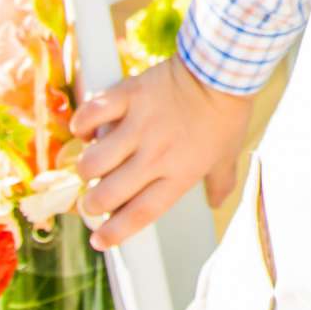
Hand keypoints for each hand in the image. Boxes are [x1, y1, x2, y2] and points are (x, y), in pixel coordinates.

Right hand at [69, 56, 254, 250]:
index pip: (140, 213)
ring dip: (86, 168)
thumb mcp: (228, 154)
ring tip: (90, 166)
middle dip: (91, 205)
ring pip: (93, 161)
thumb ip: (220, 182)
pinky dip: (82, 124)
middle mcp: (156, 155)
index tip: (99, 240)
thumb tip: (217, 202)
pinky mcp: (129, 96)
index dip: (115, 232)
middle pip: (108, 194)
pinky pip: (92, 114)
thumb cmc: (225, 114)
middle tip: (91, 201)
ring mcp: (140, 125)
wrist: (221, 69)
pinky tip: (86, 129)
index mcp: (179, 173)